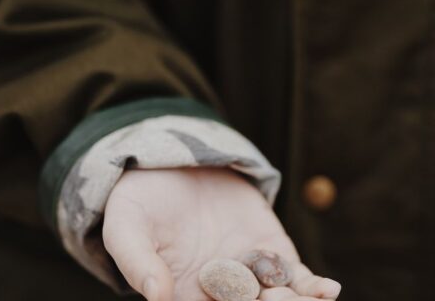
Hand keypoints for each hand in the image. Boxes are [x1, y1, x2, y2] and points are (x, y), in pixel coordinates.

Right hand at [103, 167, 340, 300]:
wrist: (170, 166)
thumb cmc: (139, 200)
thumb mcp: (127, 227)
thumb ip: (137, 262)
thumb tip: (156, 298)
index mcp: (183, 294)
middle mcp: (219, 288)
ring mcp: (247, 269)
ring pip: (277, 300)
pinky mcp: (268, 246)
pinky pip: (293, 273)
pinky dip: (310, 285)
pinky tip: (326, 289)